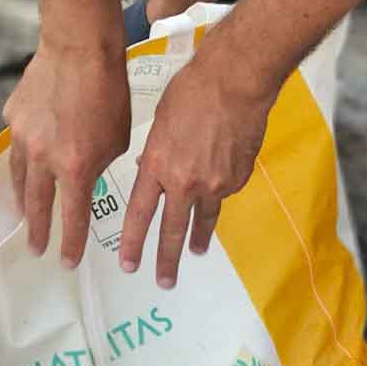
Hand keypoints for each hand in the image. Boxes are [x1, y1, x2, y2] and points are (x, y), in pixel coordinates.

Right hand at [2, 40, 131, 268]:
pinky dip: (20, 160)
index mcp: (75, 168)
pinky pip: (15, 145)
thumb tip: (88, 178)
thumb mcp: (117, 142)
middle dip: (38, 231)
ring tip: (24, 216)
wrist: (80, 49)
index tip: (66, 263)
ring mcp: (23, 136)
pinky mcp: (13, 116)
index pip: (71, 217)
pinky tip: (22, 167)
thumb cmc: (110, 94)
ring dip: (22, 201)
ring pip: (17, 178)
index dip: (69, 244)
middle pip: (35, 205)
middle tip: (37, 249)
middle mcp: (43, 158)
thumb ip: (100, 166)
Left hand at [118, 53, 272, 287]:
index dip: (133, 242)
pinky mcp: (237, 179)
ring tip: (194, 252)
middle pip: (172, 230)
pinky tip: (221, 176)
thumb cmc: (192, 91)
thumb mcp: (160, 121)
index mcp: (158, 165)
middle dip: (166, 260)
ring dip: (196, 239)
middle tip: (163, 283)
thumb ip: (155, 152)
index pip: (140, 214)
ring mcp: (214, 184)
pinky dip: (219, 189)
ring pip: (202, 219)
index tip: (128, 265)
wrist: (236, 82)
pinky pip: (224, 191)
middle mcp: (184, 182)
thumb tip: (152, 169)